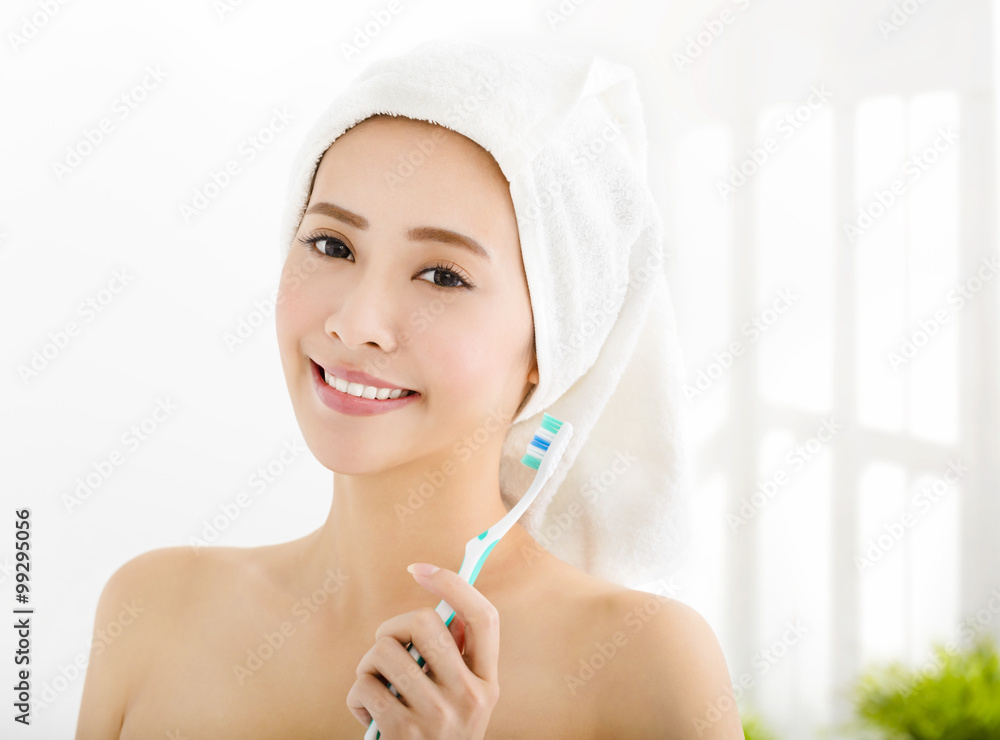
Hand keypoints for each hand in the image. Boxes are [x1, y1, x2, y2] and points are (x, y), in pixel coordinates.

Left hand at [346, 563, 500, 738]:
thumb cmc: (434, 736)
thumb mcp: (460, 701)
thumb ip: (454, 658)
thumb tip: (440, 605)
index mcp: (487, 683)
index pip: (484, 617)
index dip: (454, 584)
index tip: (421, 568)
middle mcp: (470, 698)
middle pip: (426, 622)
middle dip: (393, 628)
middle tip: (386, 646)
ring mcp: (437, 717)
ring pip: (385, 651)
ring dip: (369, 665)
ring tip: (375, 685)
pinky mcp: (402, 734)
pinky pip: (364, 686)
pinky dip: (357, 695)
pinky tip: (367, 714)